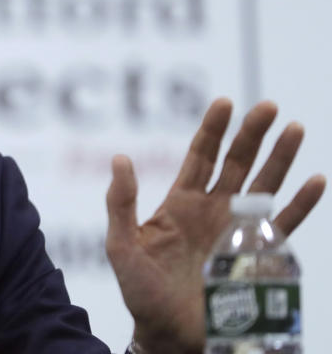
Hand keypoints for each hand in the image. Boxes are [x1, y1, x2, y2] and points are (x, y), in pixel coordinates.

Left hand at [105, 98, 324, 353]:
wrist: (167, 334)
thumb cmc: (140, 291)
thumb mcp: (122, 245)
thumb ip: (121, 203)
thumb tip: (120, 158)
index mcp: (180, 202)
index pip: (200, 156)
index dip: (212, 129)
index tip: (224, 103)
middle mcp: (212, 210)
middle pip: (236, 163)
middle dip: (251, 134)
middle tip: (268, 106)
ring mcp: (236, 231)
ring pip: (263, 186)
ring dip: (279, 158)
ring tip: (294, 128)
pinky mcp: (255, 256)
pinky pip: (283, 226)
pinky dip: (300, 204)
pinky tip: (315, 181)